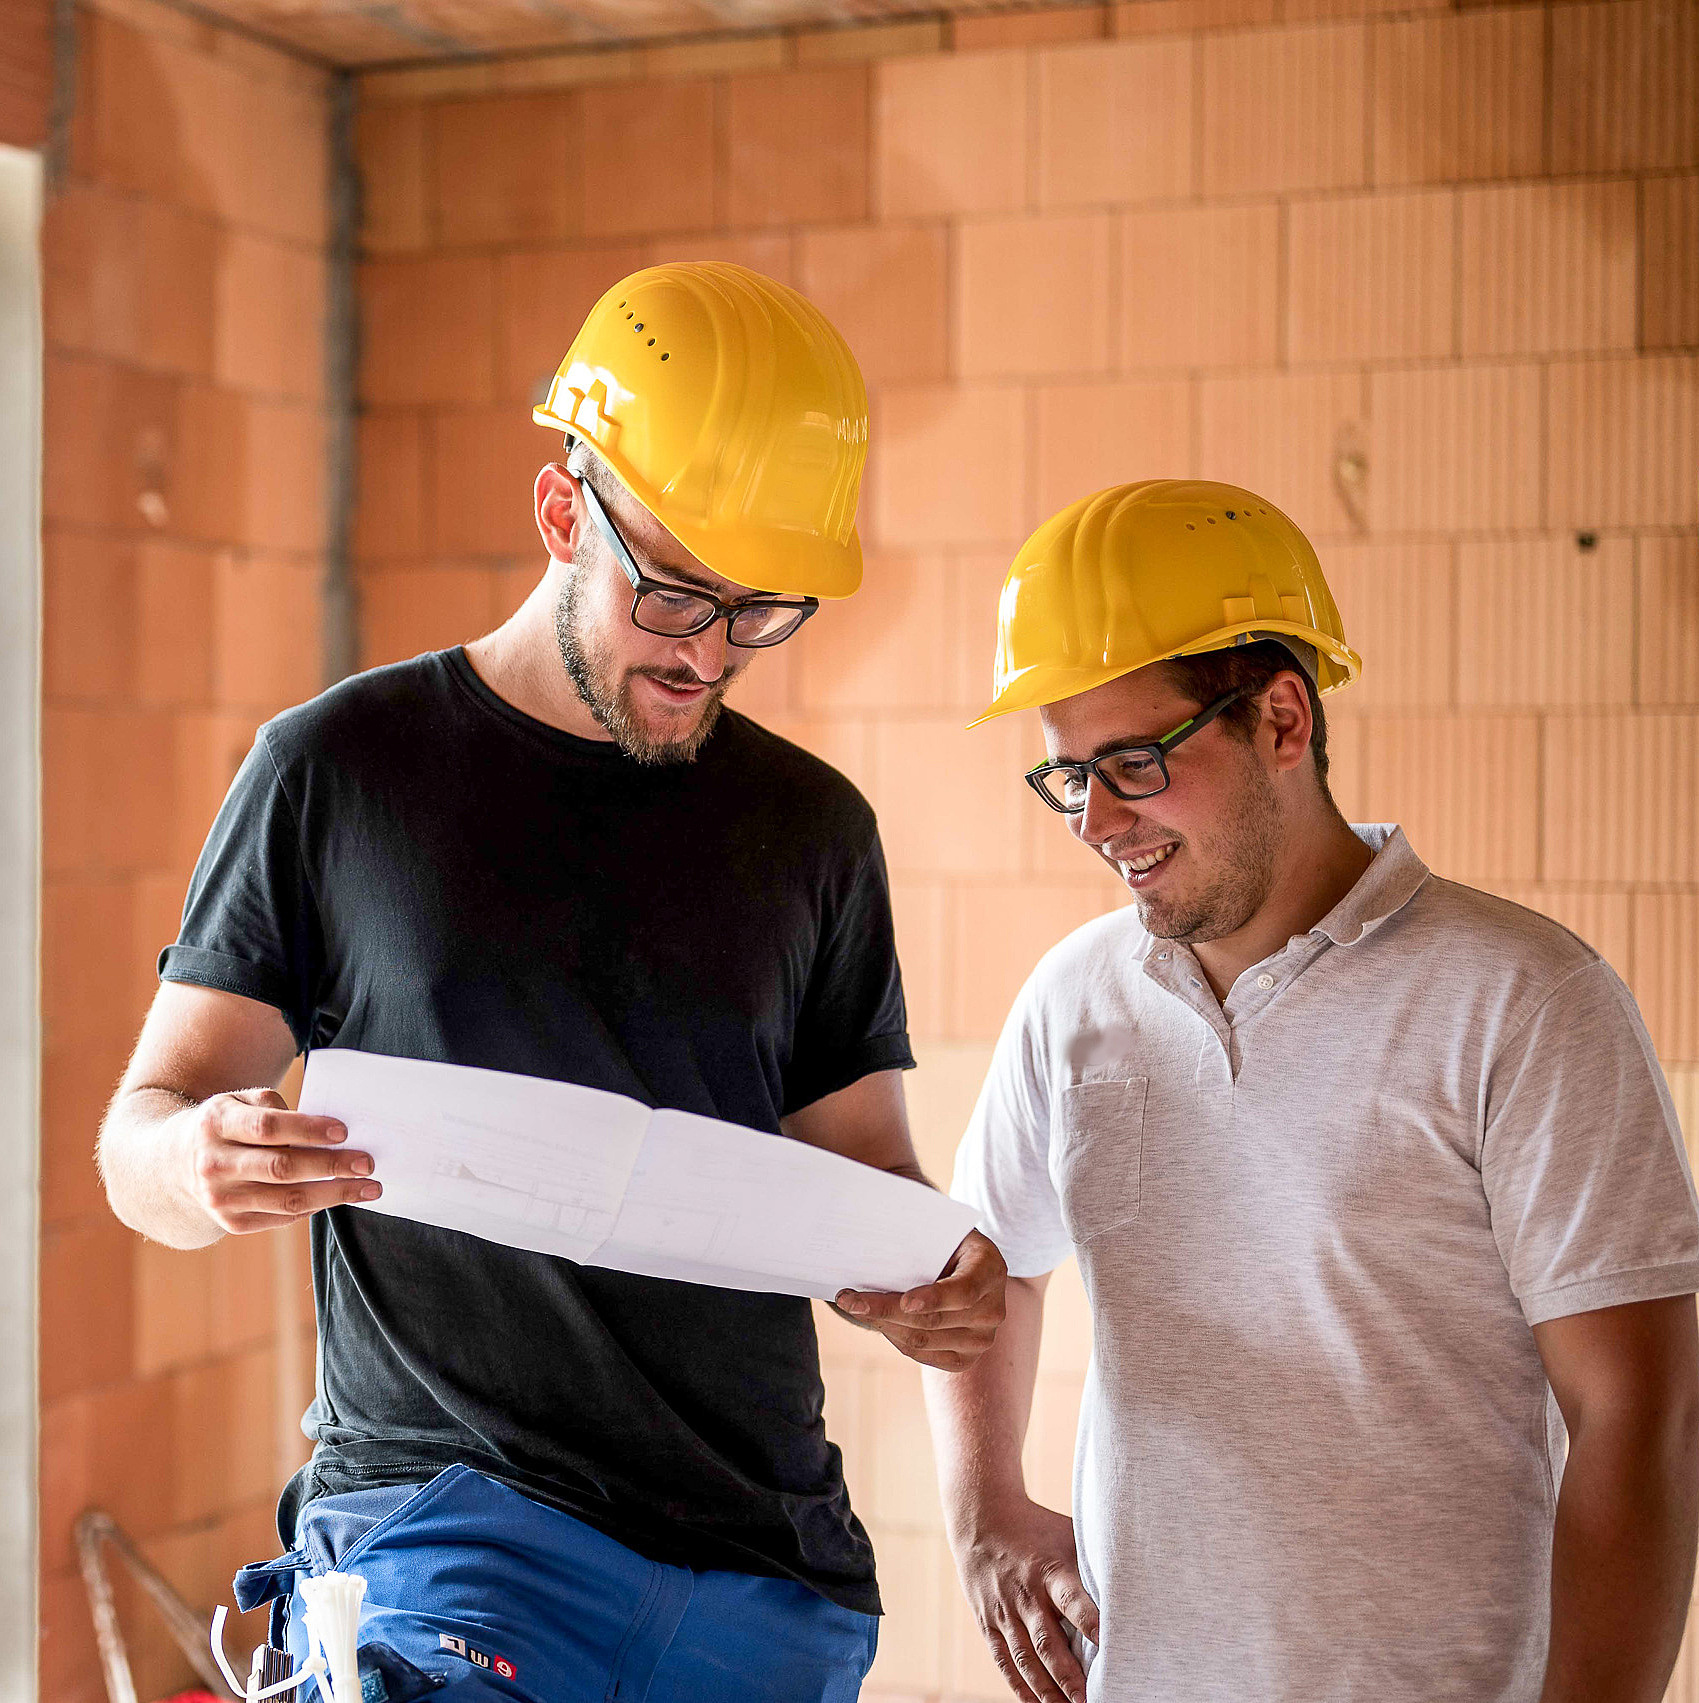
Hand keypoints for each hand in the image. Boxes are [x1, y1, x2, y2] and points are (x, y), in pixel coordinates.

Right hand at [173, 1087, 378, 1234]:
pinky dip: (315, 1206)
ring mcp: (220, 1198)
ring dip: (334, 1194)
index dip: (307, 1130)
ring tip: (368, 1188)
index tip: (344, 1132)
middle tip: (367, 1163)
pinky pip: (282, 1217)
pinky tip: (337, 1196)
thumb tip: (327, 1131)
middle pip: (281, 1168)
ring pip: (287, 1200)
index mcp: (217, 1124)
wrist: (175, 1164)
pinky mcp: (231, 1223)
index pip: (267, 1128)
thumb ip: (276, 1109)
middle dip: (330, 1166)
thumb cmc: (228, 1124)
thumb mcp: (241, 1101)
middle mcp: (215, 1164)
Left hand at [835, 1228, 1006, 1369]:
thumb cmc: (945, 1241)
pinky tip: (878, 1320)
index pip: (964, 1291)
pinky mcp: (965, 1358)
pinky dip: (895, 1337)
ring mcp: (982, 1339)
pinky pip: (922, 1355)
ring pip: (922, 1341)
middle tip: (848, 1299)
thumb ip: (918, 1239)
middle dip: (885, 1310)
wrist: (963, 1266)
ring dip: (882, 1324)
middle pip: (933, 1320)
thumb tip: (874, 1245)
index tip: (905, 1302)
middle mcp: (993, 1309)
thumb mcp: (941, 1230)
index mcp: (991, 1269)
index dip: (934, 1298)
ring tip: (854, 1306)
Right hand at [952, 1496, 1098, 1702]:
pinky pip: (1004, 1661)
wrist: (981, 1519)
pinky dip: (1020, 1687)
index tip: (1106, 1644)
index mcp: (1050, 1570)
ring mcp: (1004, 1611)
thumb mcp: (1067, 1537)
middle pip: (1046, 1641)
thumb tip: (1131, 1590)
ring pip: (1025, 1658)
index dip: (1088, 1621)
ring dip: (1047, 1690)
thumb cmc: (1037, 1529)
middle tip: (1089, 1701)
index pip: (1071, 1599)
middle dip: (1068, 1676)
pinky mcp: (988, 1622)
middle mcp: (1026, 1594)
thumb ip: (1091, 1567)